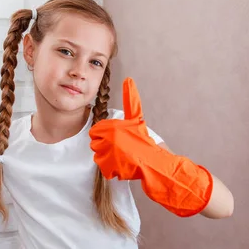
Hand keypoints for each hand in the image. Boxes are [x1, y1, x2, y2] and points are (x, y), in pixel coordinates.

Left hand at [89, 77, 212, 216]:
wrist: (153, 162)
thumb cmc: (144, 140)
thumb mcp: (136, 119)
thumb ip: (131, 100)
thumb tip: (128, 79)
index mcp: (110, 127)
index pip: (95, 132)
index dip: (105, 136)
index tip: (116, 139)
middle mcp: (106, 140)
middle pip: (95, 144)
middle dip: (105, 147)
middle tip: (120, 149)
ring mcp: (107, 155)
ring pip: (98, 157)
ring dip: (108, 158)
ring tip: (121, 157)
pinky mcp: (109, 169)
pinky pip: (103, 169)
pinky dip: (112, 170)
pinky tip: (122, 166)